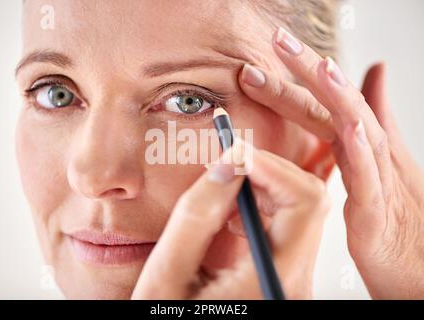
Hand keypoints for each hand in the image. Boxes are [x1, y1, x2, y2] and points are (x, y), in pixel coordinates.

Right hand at [132, 139, 328, 298]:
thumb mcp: (168, 275)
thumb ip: (197, 215)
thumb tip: (228, 160)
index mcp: (275, 279)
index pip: (305, 200)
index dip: (270, 165)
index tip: (232, 150)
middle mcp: (297, 280)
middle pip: (309, 200)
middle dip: (268, 171)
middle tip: (227, 164)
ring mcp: (295, 279)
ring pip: (302, 209)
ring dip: (264, 187)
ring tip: (223, 189)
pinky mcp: (286, 276)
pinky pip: (289, 226)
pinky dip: (263, 206)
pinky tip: (230, 213)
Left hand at [238, 27, 423, 298]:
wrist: (416, 267)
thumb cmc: (395, 218)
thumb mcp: (375, 168)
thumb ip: (369, 124)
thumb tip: (372, 75)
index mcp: (359, 147)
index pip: (326, 102)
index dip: (303, 73)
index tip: (277, 45)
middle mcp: (369, 156)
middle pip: (337, 106)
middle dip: (310, 71)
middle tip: (281, 40)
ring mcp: (376, 181)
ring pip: (356, 132)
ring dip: (339, 98)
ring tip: (322, 67)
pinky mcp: (377, 213)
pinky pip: (369, 179)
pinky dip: (362, 149)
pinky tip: (352, 125)